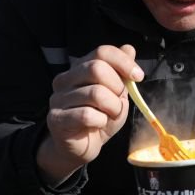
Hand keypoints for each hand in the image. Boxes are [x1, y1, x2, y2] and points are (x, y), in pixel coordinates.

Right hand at [37, 44, 142, 184]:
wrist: (82, 147)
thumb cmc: (100, 117)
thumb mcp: (117, 94)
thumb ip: (121, 72)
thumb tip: (129, 48)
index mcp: (79, 68)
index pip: (102, 52)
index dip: (124, 62)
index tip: (138, 76)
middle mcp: (65, 79)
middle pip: (97, 68)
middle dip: (117, 87)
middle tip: (119, 102)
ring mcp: (58, 98)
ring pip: (96, 94)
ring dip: (113, 108)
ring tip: (110, 116)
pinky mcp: (56, 118)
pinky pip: (87, 115)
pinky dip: (101, 121)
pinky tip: (98, 125)